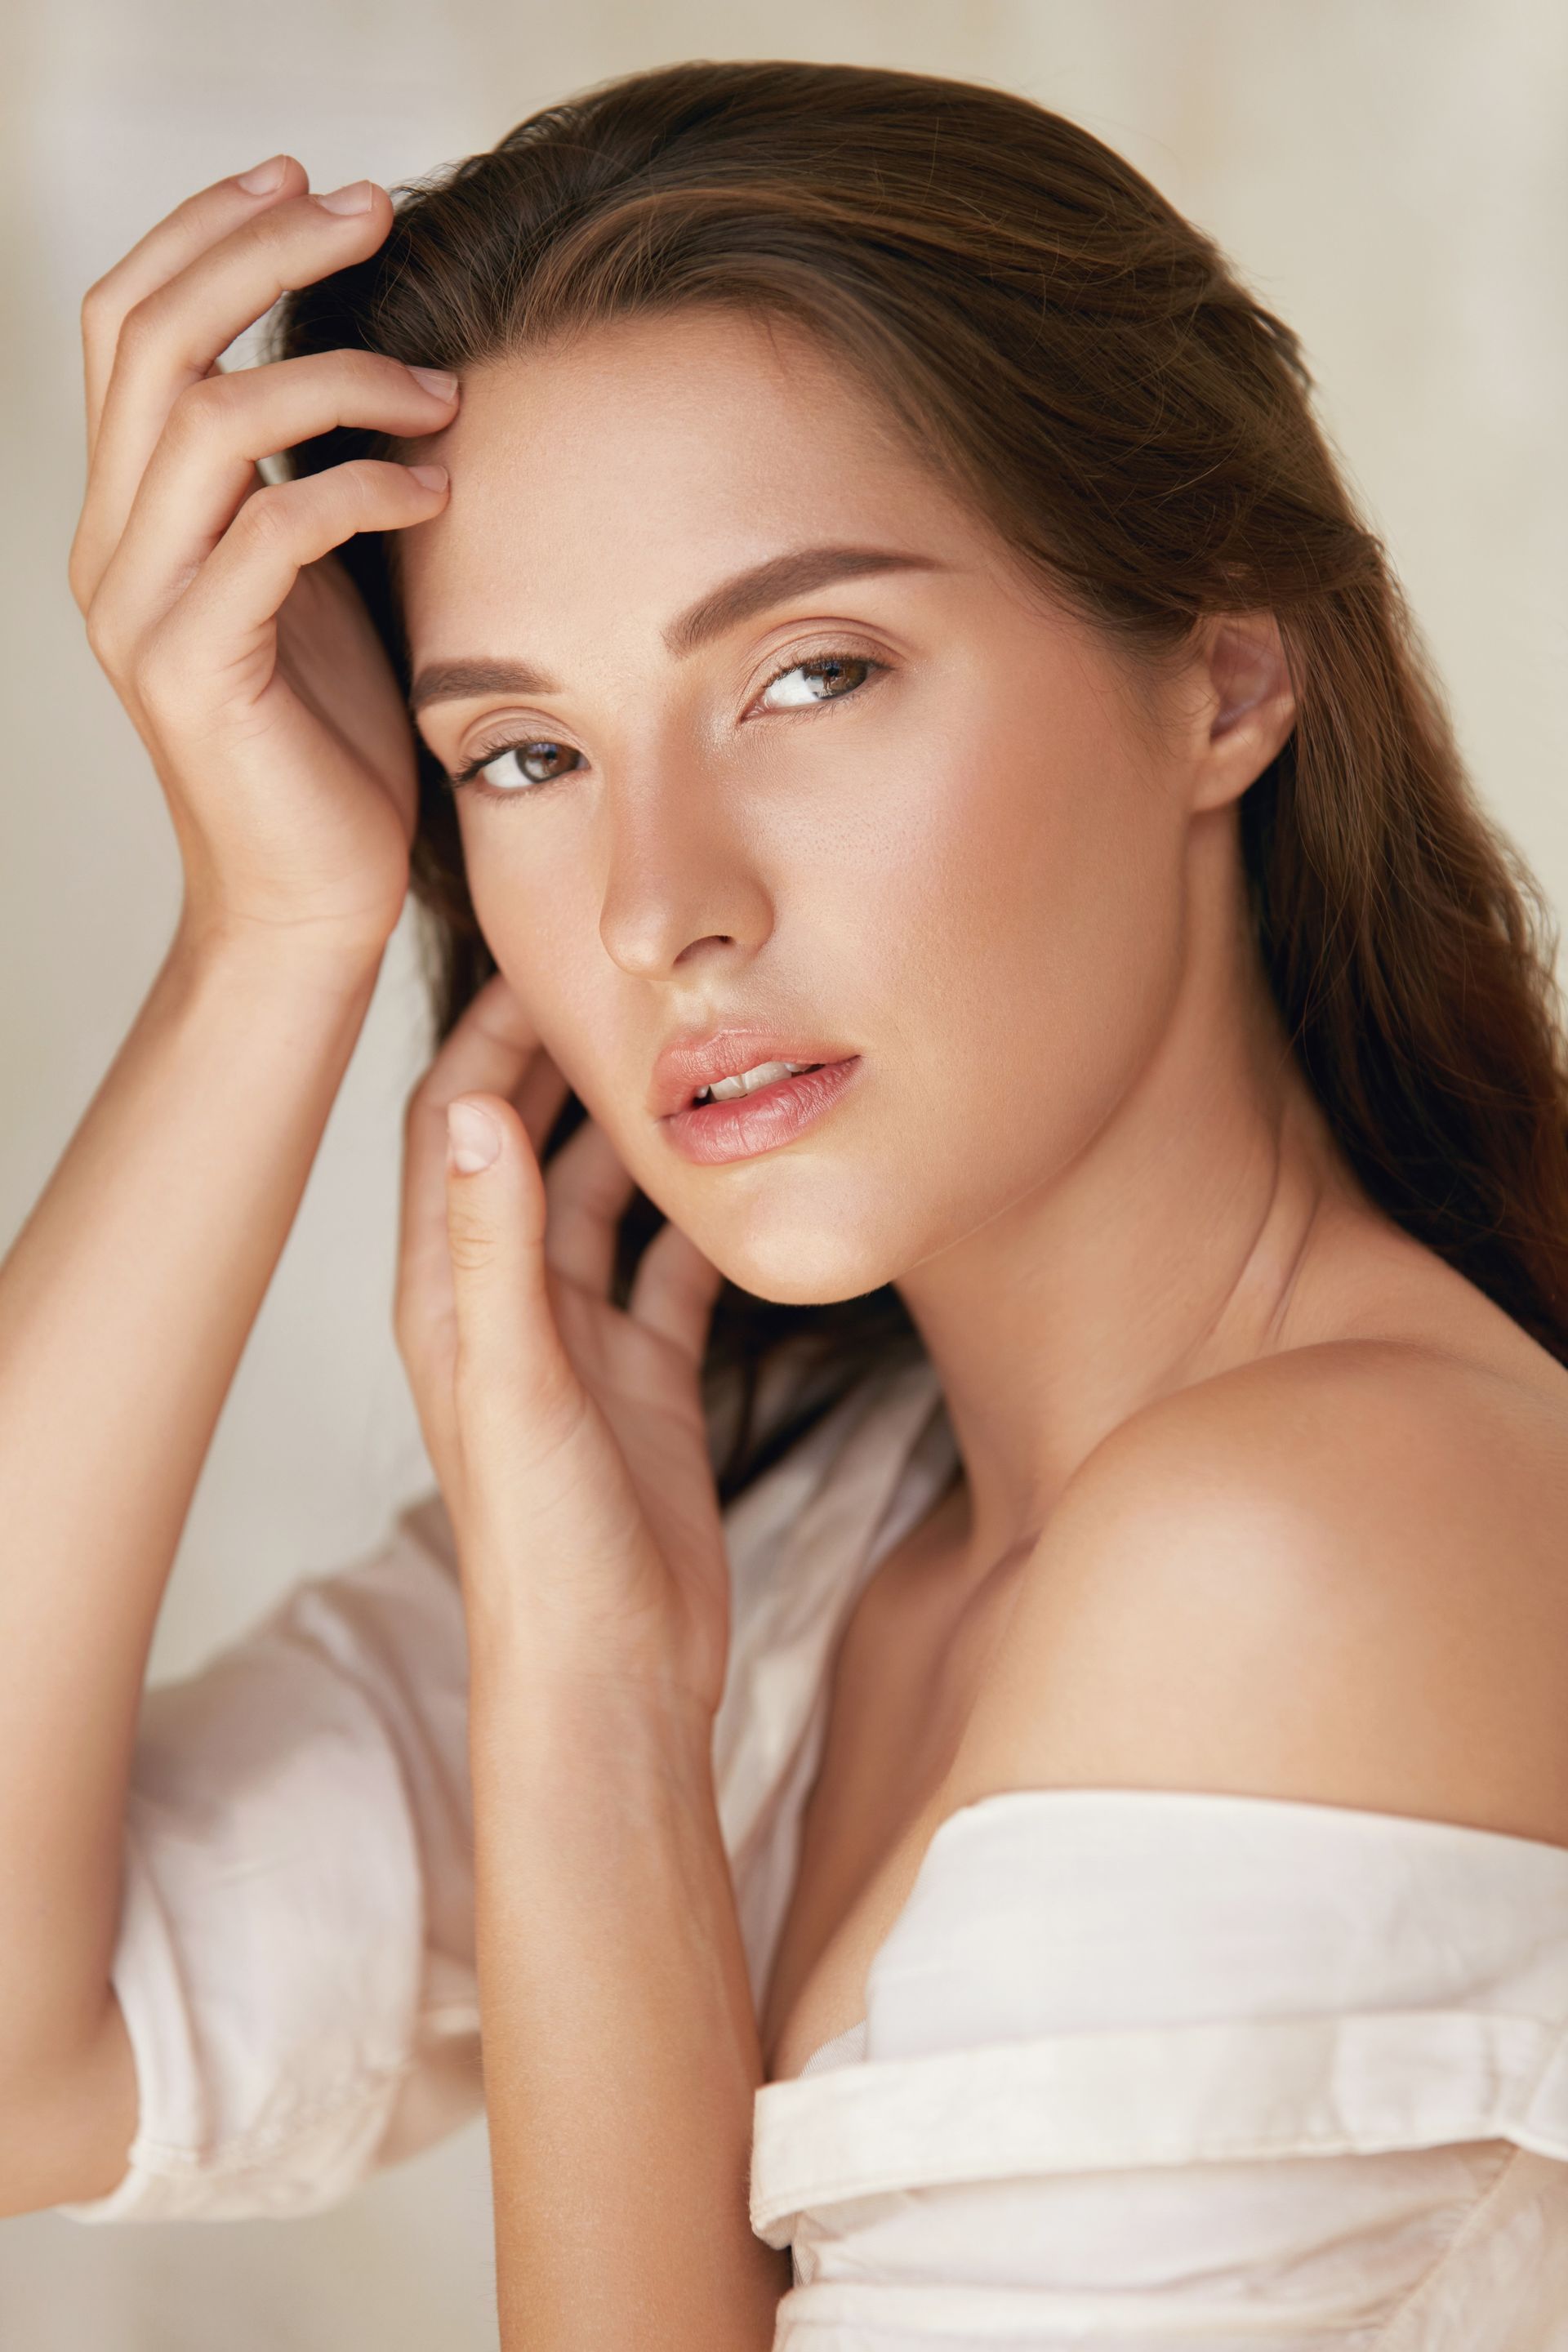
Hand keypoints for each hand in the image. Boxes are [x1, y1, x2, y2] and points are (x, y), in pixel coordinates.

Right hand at [70, 155, 459, 966]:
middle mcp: (111, 547)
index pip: (128, 321)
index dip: (207, 229)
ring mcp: (141, 609)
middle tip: (374, 209)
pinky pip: (269, 535)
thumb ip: (302, 485)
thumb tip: (373, 375)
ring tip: (439, 391)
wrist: (311, 902)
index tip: (312, 181)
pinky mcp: (195, 672)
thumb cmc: (332, 747)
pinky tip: (434, 489)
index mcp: (130, 514)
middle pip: (150, 335)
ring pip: (205, 420)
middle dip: (262, 247)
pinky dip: (360, 489)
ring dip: (336, 377)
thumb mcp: (311, 587)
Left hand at [395, 974, 733, 1719]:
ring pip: (603, 1206)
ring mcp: (581, 1346)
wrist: (610, 1681)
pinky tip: (742, 1180)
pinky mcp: (646, 1384)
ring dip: (633, 1134)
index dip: (484, 1039)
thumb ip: (495, 1252)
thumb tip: (473, 1109)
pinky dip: (698, 1223)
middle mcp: (510, 1311)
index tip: (540, 959)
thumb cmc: (545, 1555)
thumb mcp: (516, 1388)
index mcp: (453, 1300)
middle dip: (559, 1064)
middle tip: (623, 985)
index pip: (451, 1130)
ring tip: (692, 1056)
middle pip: (524, 1152)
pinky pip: (671, 1276)